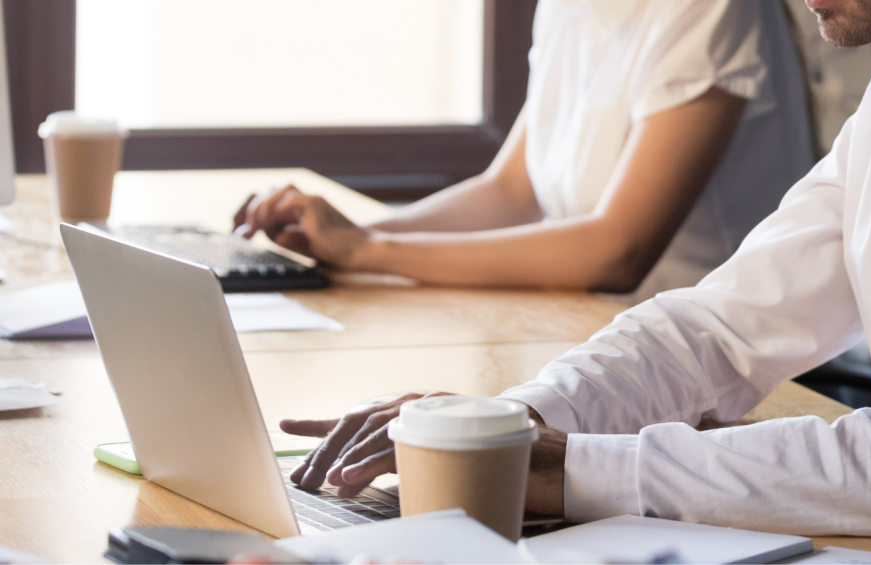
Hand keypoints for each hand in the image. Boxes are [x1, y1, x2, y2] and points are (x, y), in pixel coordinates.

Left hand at [233, 184, 370, 267]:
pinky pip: (295, 198)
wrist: (360, 252)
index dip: (251, 212)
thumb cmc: (337, 251)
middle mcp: (305, 201)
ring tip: (256, 224)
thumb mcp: (305, 246)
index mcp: (300, 210)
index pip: (269, 200)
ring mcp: (312, 202)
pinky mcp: (319, 207)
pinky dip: (278, 206)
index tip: (242, 231)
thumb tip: (270, 234)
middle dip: (252, 209)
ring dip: (263, 205)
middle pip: (270, 191)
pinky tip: (269, 220)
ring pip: (281, 189)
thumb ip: (288, 239)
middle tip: (246, 230)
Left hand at [281, 394, 566, 515]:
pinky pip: (398, 448)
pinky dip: (369, 463)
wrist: (549, 462)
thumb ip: (404, 459)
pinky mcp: (446, 434)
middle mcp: (420, 403)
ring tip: (319, 480)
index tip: (288, 427)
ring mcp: (433, 414)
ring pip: (373, 431)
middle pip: (358, 422)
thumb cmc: (496, 460)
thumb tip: (362, 476)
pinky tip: (349, 478)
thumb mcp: (440, 458)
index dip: (322, 421)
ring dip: (341, 457)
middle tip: (301, 477)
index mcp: (416, 409)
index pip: (360, 414)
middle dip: (323, 450)